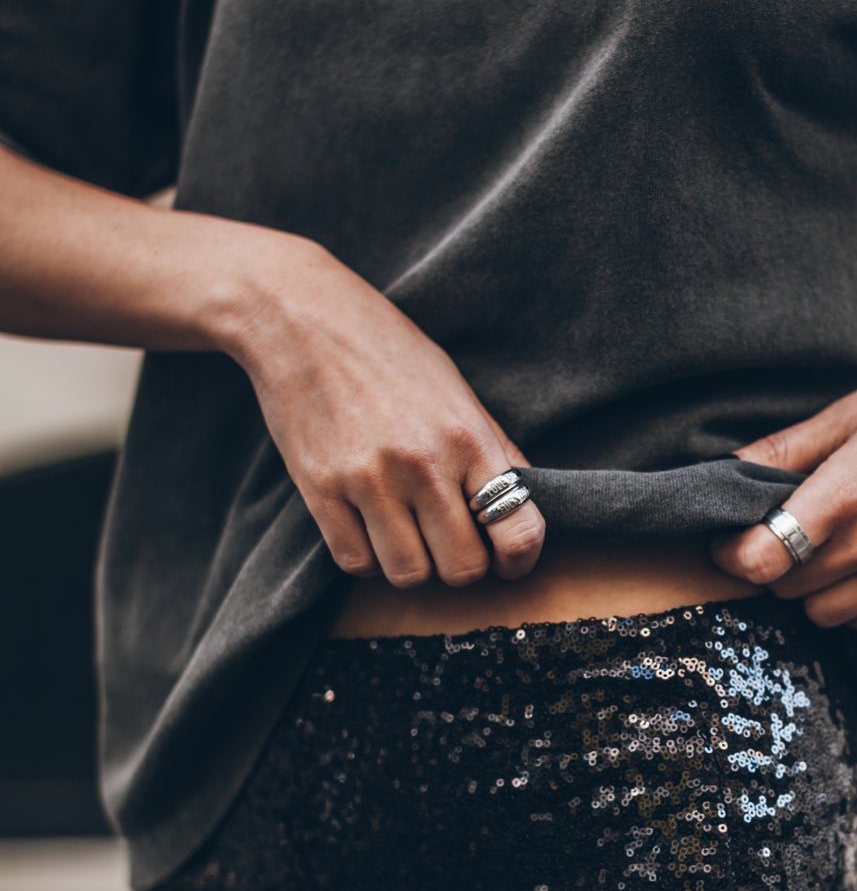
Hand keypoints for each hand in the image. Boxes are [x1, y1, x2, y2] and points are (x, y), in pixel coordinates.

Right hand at [225, 238, 543, 587]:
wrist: (298, 316)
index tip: (508, 564)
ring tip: (406, 533)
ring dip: (413, 564)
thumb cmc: (386, 350)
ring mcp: (369, 480)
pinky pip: (356, 562)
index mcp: (467, 438)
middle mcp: (423, 464)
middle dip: (462, 566)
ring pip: (409, 574)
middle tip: (449, 544)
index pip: (517, 530)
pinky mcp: (320, 490)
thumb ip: (492, 449)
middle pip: (462, 569)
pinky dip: (367, 557)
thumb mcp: (455, 390)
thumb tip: (524, 501)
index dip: (519, 561)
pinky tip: (368, 527)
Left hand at [707, 353, 856, 634]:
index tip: (730, 541)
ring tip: (826, 553)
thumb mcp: (854, 409)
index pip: (763, 556)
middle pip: (789, 589)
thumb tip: (727, 470)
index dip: (733, 554)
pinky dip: (856, 608)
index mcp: (850, 491)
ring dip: (814, 591)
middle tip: (784, 536)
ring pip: (827, 615)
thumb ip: (786, 448)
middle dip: (774, 567)